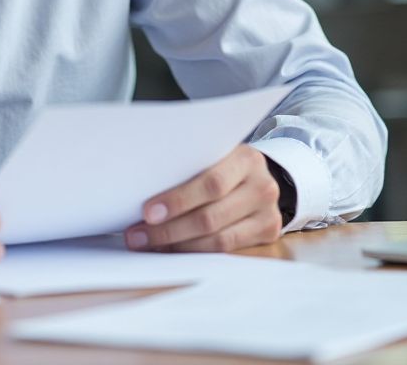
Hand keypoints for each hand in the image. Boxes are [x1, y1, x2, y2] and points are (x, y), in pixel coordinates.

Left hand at [124, 144, 281, 252]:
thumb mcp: (212, 154)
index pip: (210, 184)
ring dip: (178, 245)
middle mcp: (262, 186)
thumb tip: (141, 190)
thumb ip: (188, 167)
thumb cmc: (224, 163)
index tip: (147, 212)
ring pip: (218, 240)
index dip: (178, 200)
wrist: (260, 175)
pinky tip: (172, 250)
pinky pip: (227, 251)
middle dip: (169, 229)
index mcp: (245, 159)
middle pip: (211, 216)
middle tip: (138, 235)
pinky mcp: (268, 234)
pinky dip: (196, 252)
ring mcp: (268, 213)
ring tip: (148, 244)